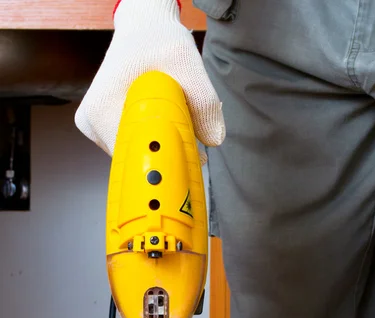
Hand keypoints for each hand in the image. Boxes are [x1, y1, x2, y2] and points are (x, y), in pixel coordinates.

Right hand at [75, 0, 224, 156]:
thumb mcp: (188, 65)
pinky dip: (156, 143)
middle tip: (193, 143)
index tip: (189, 161)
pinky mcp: (106, 131)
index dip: (165, 163)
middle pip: (137, 160)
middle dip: (168, 156)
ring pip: (138, 156)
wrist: (145, 29)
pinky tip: (170, 128)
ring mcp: (97, 129)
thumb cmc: (160, 42)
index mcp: (102, 111)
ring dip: (164, 149)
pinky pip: (136, 147)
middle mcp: (93, 124)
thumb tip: (213, 141)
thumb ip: (204, 104)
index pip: (134, 158)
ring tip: (181, 128)